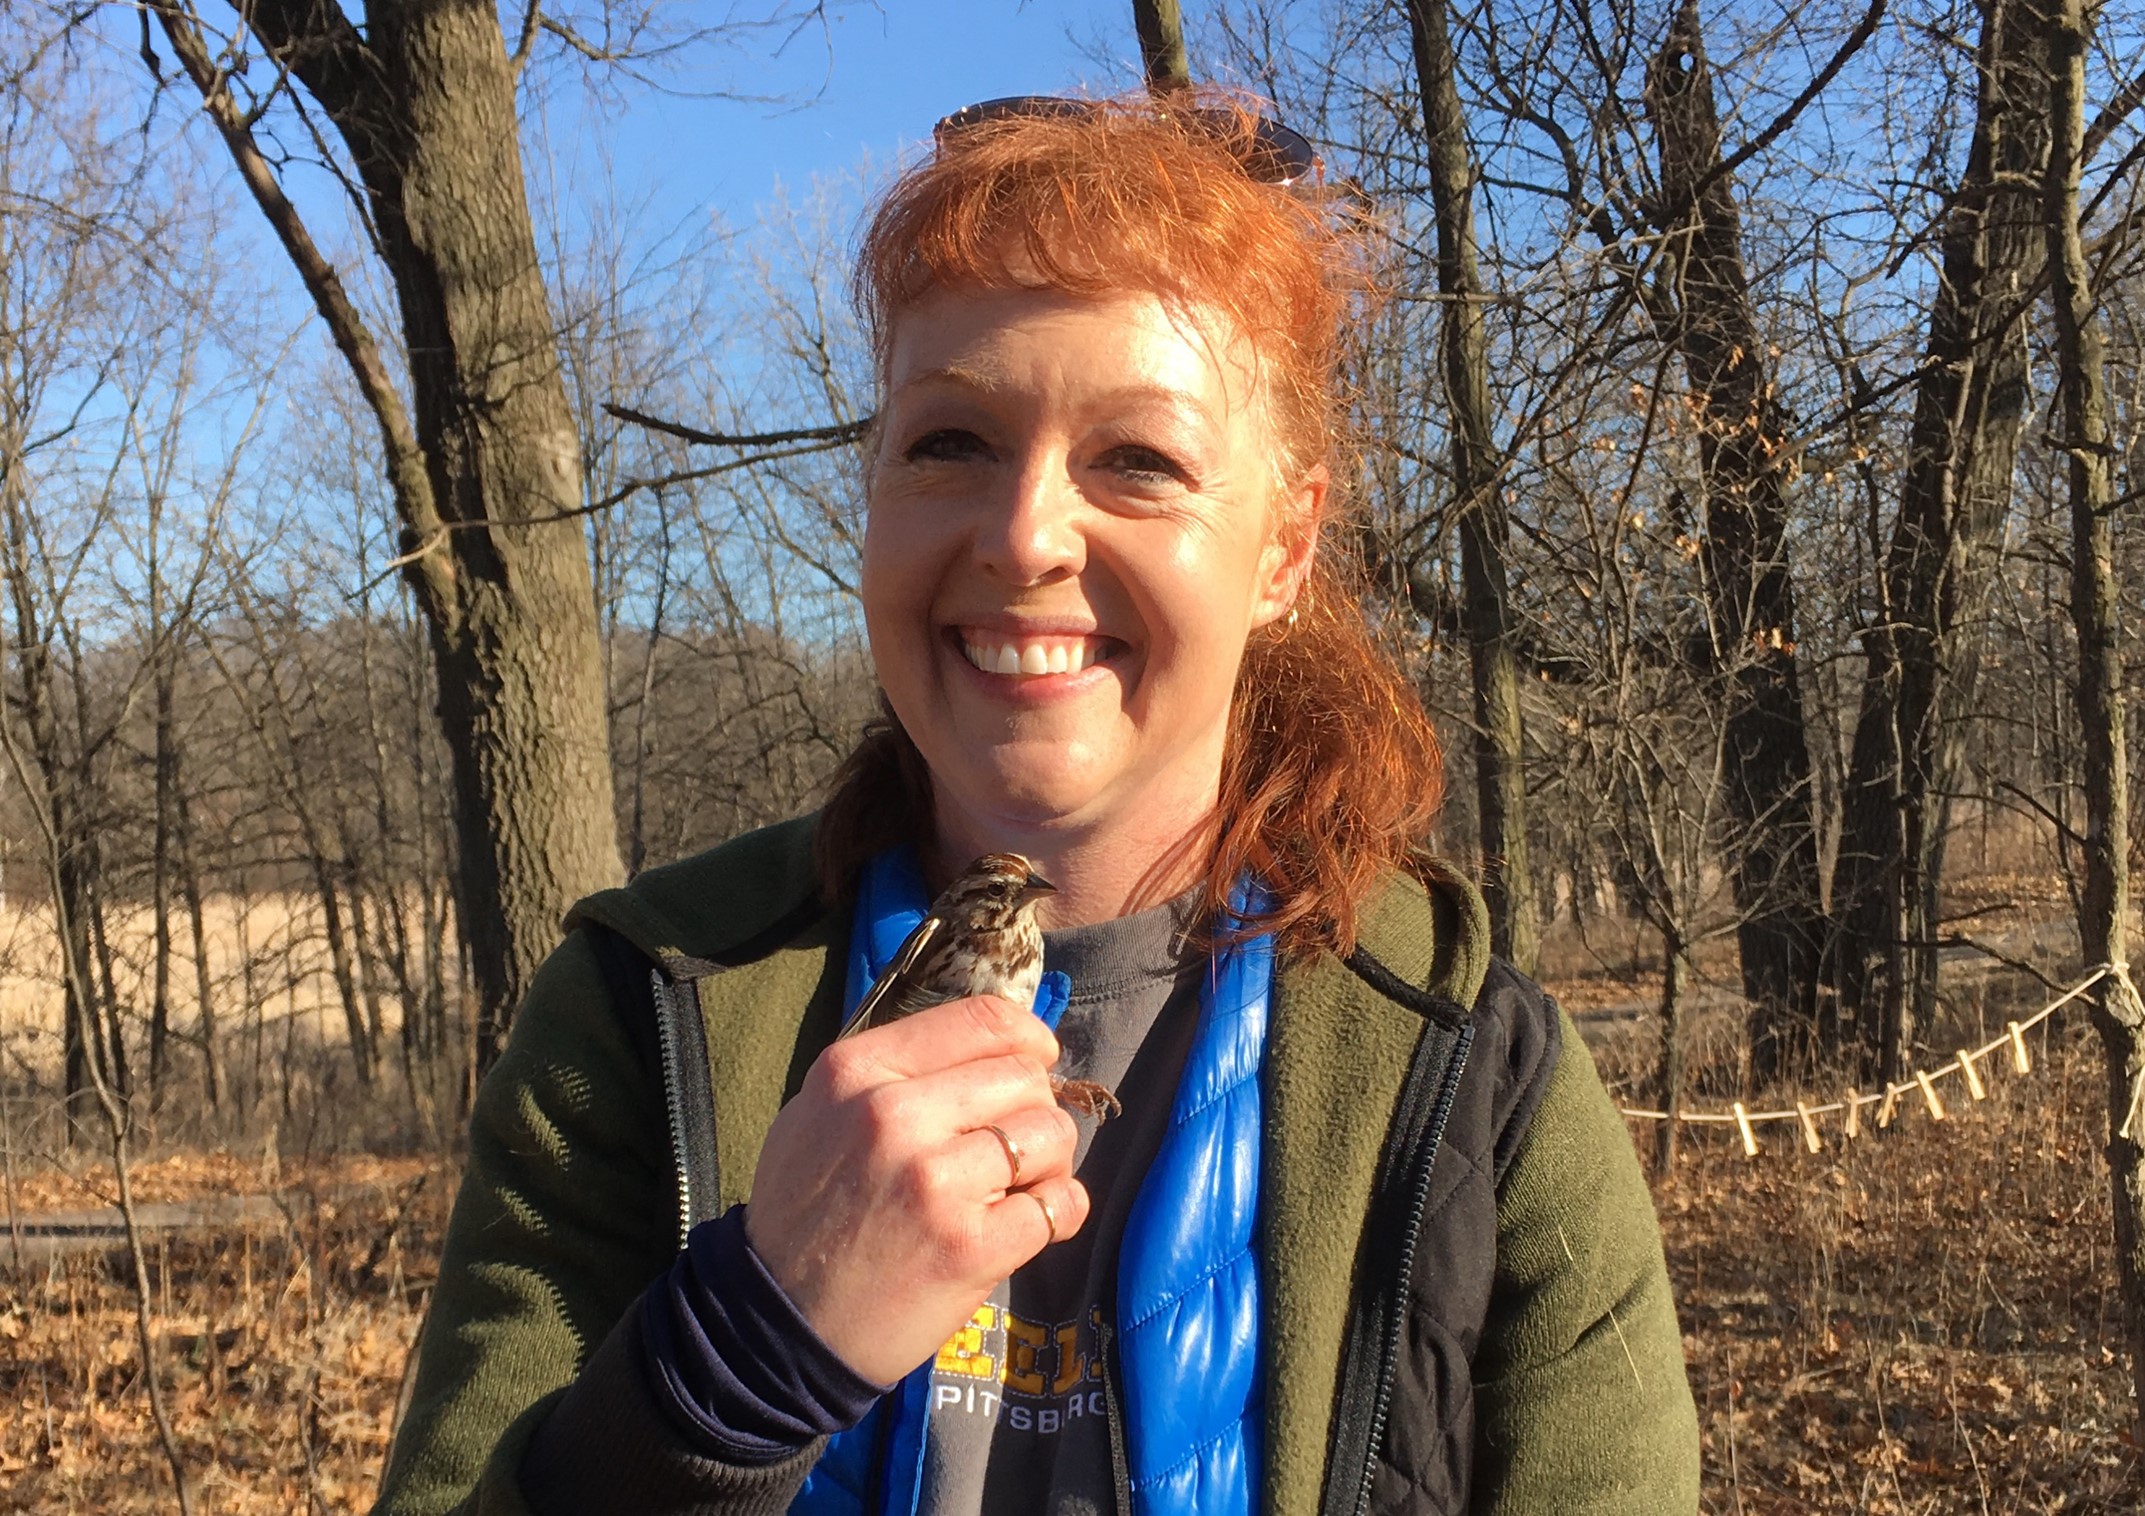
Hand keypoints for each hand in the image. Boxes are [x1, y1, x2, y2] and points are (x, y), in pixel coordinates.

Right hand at [743, 993, 1089, 1384]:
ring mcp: (933, 1181)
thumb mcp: (818, 1114)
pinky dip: (1058, 1213)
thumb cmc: (804, 1217)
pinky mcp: (968, 1246)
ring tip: (1014, 1188)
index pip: (982, 1019)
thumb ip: (893, 1073)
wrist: (778, 1328)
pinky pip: (1059, 1204)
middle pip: (1025, 1076)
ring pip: (1050, 1135)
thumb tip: (992, 1048)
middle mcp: (893, 1114)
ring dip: (1048, 1163)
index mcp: (856, 1071)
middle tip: (1012, 1147)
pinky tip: (1029, 1225)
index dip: (1027, 1038)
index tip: (1037, 1060)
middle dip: (1034, 1110)